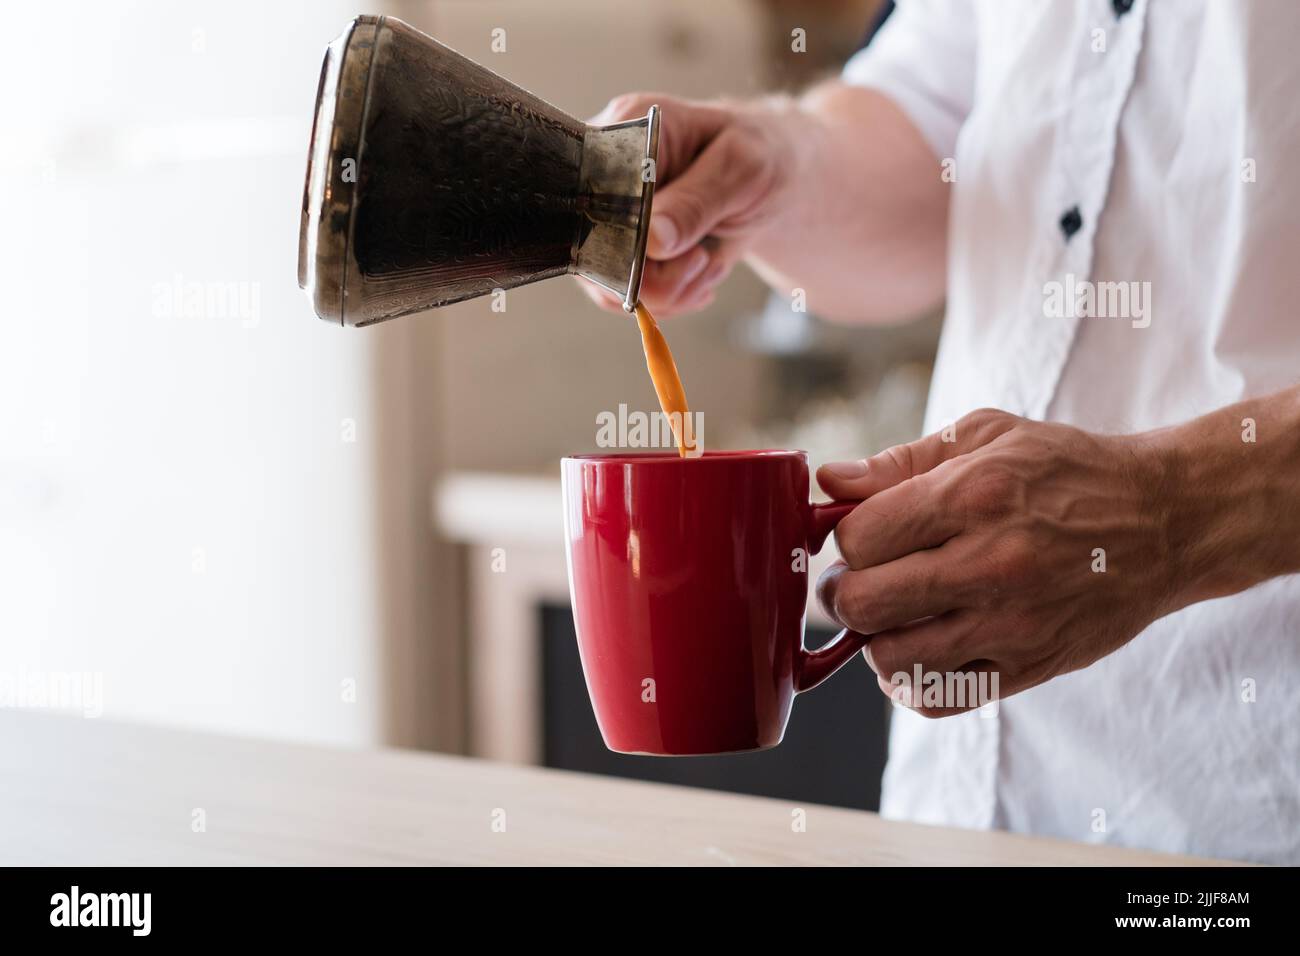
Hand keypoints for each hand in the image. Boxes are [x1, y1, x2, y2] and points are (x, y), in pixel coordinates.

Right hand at [579, 93, 802, 316]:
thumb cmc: (762, 155)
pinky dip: (669, 298)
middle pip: (591, 246)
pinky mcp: (622, 249)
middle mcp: (603, 175)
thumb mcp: (741, 169)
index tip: (671, 247)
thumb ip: (696, 202)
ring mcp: (609, 217)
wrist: (775, 182)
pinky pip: (626, 296)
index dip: (623, 234)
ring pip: (608, 282)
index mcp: (624, 131)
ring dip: (667, 290)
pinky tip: (698, 274)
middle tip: (700, 260)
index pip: (589, 192)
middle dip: (652, 275)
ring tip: (706, 263)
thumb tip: (653, 238)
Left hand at [814, 409, 1181, 716]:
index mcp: (974, 496)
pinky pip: (939, 699)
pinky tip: (919, 652)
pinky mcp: (1031, 667)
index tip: (860, 536)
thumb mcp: (986, 437)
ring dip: (874, 640)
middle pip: (863, 602)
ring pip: (892, 658)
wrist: (1164, 522)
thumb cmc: (1065, 471)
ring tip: (891, 616)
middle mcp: (992, 564)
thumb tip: (827, 481)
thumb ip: (898, 461)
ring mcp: (1013, 624)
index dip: (844, 539)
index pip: (859, 538)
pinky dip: (911, 683)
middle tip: (855, 582)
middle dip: (842, 593)